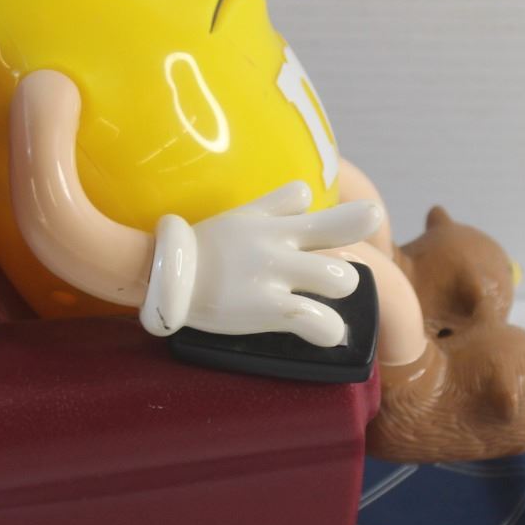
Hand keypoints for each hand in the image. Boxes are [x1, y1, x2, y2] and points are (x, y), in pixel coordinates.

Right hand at [141, 182, 380, 345]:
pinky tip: (323, 332)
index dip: (345, 216)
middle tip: (329, 285)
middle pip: (340, 236)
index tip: (360, 223)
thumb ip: (276, 204)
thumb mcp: (240, 217)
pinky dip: (329, 330)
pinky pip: (317, 321)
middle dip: (346, 265)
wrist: (164, 279)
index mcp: (273, 224)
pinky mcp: (265, 308)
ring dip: (339, 295)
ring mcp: (273, 275)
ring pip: (339, 279)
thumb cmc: (203, 251)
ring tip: (325, 308)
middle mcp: (278, 245)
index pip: (316, 203)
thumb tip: (306, 192)